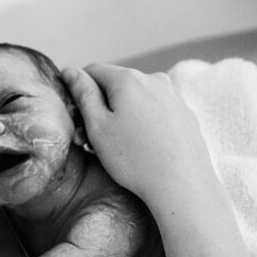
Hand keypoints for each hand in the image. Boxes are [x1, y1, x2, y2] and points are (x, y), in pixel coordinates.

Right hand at [62, 64, 216, 203]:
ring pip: (135, 100)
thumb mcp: (98, 126)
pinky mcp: (185, 114)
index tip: (75, 117)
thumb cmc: (134, 158)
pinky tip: (139, 149)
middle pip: (115, 86)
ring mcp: (173, 96)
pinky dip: (141, 124)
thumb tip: (70, 70)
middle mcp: (154, 79)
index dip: (79, 92)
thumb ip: (83, 94)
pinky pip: (154, 112)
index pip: (92, 71)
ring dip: (119, 117)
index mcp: (128, 79)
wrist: (182, 186)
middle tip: (87, 140)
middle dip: (99, 108)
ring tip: (113, 149)